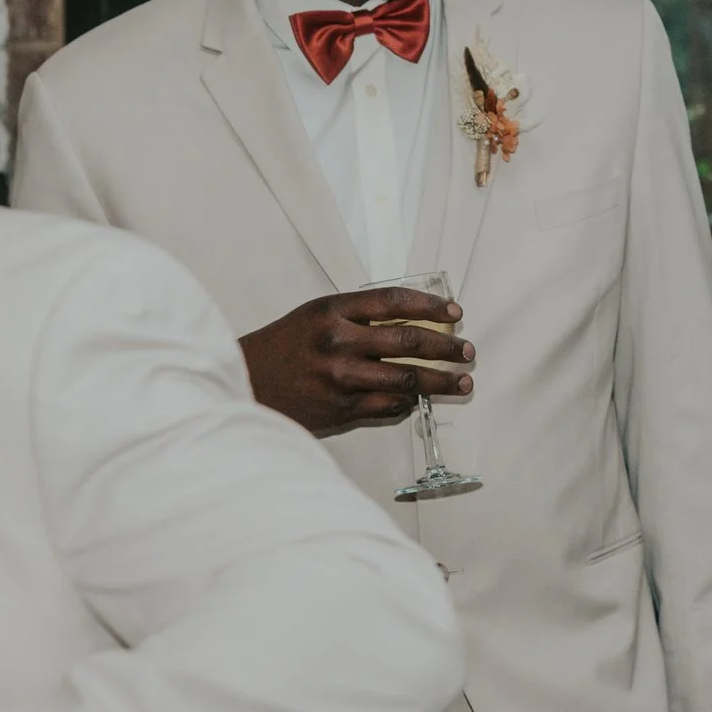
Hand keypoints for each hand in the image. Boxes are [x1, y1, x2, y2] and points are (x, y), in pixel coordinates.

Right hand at [239, 288, 473, 436]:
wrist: (244, 383)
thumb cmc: (284, 346)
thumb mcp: (315, 316)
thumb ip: (359, 316)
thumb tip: (416, 321)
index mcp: (332, 311)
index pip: (394, 302)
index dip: (431, 305)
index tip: (455, 313)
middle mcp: (338, 342)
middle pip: (410, 341)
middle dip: (447, 347)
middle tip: (468, 351)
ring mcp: (341, 378)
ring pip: (407, 379)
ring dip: (441, 381)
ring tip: (462, 381)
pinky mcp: (341, 408)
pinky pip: (389, 406)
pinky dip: (409, 402)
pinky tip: (419, 399)